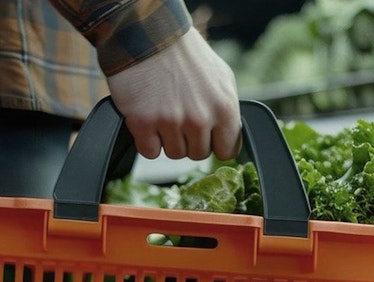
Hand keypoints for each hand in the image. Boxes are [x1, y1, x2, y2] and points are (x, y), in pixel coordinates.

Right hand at [106, 28, 240, 160]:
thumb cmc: (186, 55)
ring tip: (164, 113)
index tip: (207, 135)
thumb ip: (227, 109)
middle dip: (190, 140)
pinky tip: (149, 119)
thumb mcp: (221, 77)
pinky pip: (150, 152)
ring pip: (174, 154)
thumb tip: (229, 134)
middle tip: (180, 116)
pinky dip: (147, 140)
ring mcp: (171, 122)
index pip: (227, 150)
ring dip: (168, 140)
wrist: (149, 36)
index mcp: (224, 107)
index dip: (216, 144)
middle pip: (198, 154)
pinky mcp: (144, 123)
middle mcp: (200, 118)